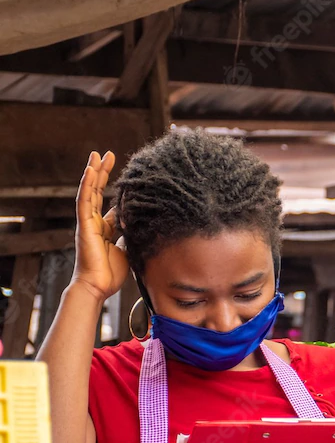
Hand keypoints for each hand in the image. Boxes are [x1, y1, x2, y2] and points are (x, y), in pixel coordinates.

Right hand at [73, 151, 126, 301]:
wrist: (98, 287)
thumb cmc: (112, 273)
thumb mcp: (129, 250)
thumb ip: (132, 237)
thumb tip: (143, 227)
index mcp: (104, 229)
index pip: (109, 203)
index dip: (114, 189)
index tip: (123, 175)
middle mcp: (93, 223)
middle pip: (96, 192)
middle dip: (102, 173)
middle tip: (108, 155)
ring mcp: (87, 223)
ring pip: (88, 192)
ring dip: (92, 173)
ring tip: (96, 155)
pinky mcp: (83, 226)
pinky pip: (83, 201)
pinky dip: (86, 185)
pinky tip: (90, 170)